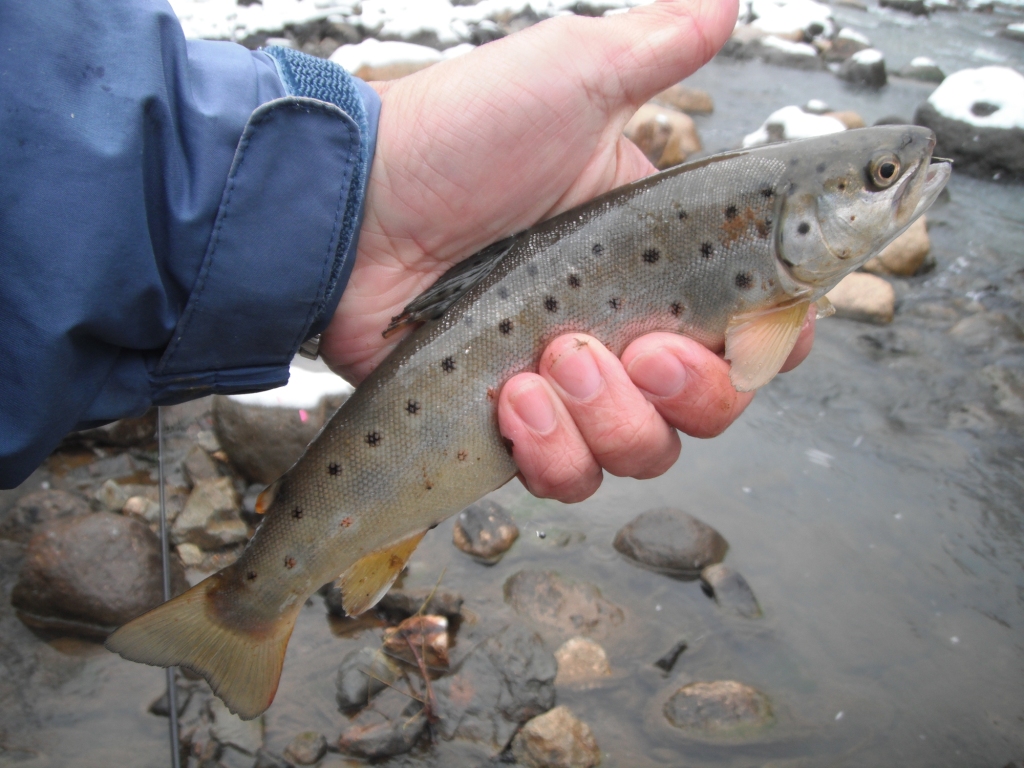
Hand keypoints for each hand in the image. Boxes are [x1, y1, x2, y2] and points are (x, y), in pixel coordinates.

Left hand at [321, 0, 815, 501]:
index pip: (755, 325)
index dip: (771, 343)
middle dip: (694, 390)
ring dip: (614, 419)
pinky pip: (569, 476)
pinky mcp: (516, 425)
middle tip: (643, 348)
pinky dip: (551, 450)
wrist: (353, 209)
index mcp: (660, 259)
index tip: (756, 333)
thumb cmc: (459, 137)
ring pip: (645, 450)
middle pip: (713, 405)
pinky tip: (512, 396)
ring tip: (550, 359)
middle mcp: (625, 329)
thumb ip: (658, 47)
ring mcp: (571, 385)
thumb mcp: (570, 76)